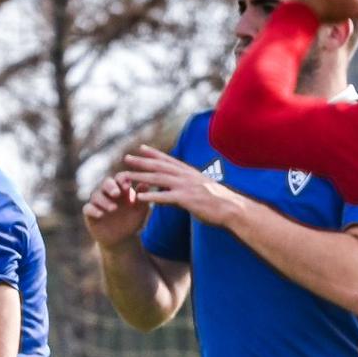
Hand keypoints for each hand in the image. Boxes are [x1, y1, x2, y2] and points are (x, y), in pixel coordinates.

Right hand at [82, 172, 149, 245]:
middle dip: (111, 187)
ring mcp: (97, 202)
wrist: (122, 238)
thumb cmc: (132, 220)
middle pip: (105, 183)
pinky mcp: (89, 213)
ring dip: (104, 201)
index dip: (122, 180)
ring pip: (96, 195)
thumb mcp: (140, 210)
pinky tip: (101, 214)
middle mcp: (107, 192)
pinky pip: (87, 208)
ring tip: (113, 208)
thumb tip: (145, 184)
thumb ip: (142, 198)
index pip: (119, 178)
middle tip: (117, 194)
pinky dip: (93, 210)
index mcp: (120, 188)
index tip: (128, 187)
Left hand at [119, 147, 242, 227]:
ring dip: (140, 176)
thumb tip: (179, 187)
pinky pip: (165, 197)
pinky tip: (139, 197)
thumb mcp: (202, 188)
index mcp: (189, 172)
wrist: (231, 208)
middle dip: (141, 161)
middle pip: (159, 166)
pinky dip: (151, 196)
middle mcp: (185, 175)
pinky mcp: (186, 199)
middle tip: (126, 158)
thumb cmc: (218, 201)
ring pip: (158, 178)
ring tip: (126, 176)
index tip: (141, 148)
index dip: (154, 153)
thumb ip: (188, 185)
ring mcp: (185, 186)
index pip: (168, 159)